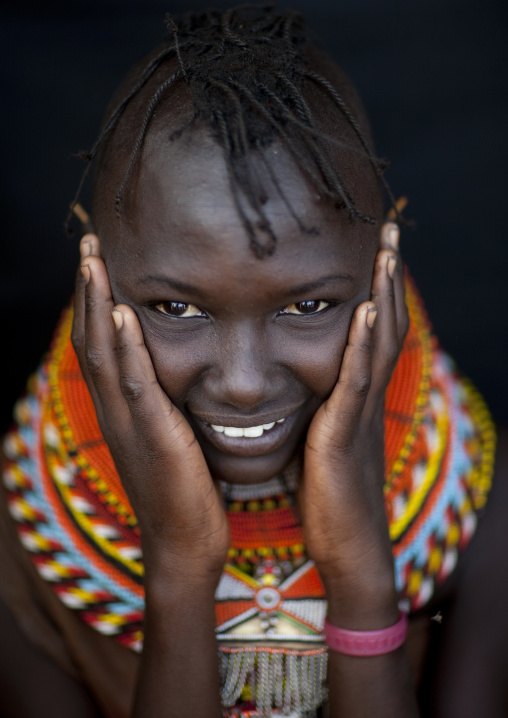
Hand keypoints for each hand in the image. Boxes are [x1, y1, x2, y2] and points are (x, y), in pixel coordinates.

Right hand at [72, 235, 229, 579]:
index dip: (95, 302)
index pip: (100, 345)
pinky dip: (126, 347)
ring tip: (94, 260)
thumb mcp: (171, 438)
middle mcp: (115, 411)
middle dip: (88, 290)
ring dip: (97, 304)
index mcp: (121, 409)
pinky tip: (124, 313)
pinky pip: (135, 384)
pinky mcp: (152, 437)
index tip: (100, 262)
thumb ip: (165, 404)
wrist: (187, 543)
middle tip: (88, 244)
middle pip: (91, 339)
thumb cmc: (186, 490)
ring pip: (103, 353)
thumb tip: (176, 373)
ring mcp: (128, 424)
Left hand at [300, 222, 408, 624]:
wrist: (346, 544)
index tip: (370, 247)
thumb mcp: (321, 439)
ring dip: (383, 293)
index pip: (369, 330)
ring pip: (378, 341)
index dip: (374, 288)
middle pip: (383, 323)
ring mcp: (360, 412)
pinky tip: (361, 310)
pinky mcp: (346, 432)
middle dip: (387, 275)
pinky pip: (357, 380)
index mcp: (354, 395)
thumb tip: (297, 386)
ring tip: (385, 249)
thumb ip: (316, 409)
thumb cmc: (329, 495)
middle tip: (388, 230)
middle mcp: (364, 396)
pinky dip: (362, 344)